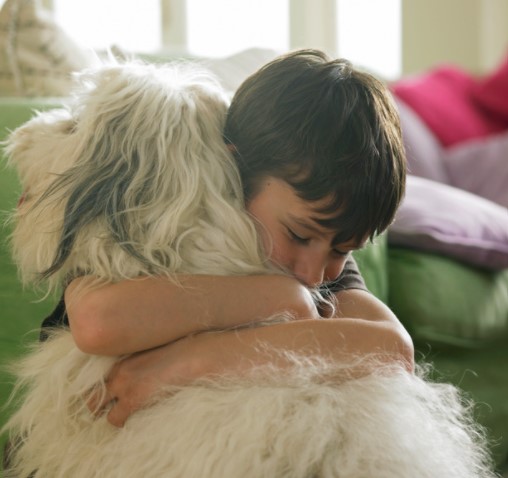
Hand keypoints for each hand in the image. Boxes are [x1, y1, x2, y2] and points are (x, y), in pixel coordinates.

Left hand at [88, 336, 204, 426]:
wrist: (197, 356)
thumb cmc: (185, 353)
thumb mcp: (156, 352)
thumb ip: (141, 364)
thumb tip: (139, 376)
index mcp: (125, 358)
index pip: (99, 380)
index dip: (102, 392)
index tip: (108, 399)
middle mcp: (119, 372)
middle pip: (93, 397)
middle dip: (98, 407)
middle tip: (109, 413)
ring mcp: (125, 386)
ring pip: (102, 411)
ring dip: (112, 416)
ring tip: (125, 418)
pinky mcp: (134, 399)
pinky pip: (116, 420)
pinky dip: (122, 423)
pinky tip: (134, 420)